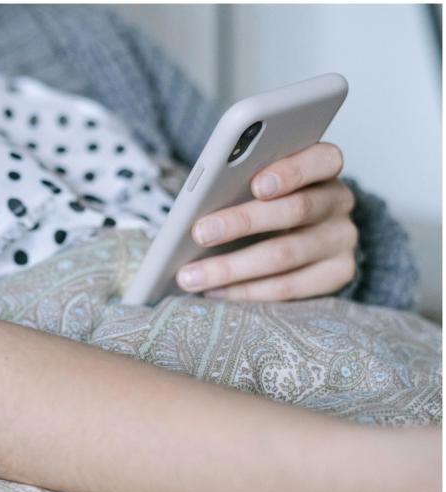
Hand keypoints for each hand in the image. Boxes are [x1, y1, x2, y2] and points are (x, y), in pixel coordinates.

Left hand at [176, 142, 357, 300]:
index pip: (322, 159)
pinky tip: (214, 291)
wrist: (302, 237)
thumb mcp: (257, 183)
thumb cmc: (266, 201)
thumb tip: (199, 200)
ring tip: (191, 276)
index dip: (291, 172)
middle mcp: (339, 201)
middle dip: (241, 222)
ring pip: (285, 255)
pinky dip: (245, 291)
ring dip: (231, 267)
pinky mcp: (337, 275)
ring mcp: (342, 240)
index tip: (256, 185)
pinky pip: (287, 287)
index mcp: (323, 166)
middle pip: (295, 210)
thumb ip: (241, 181)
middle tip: (199, 233)